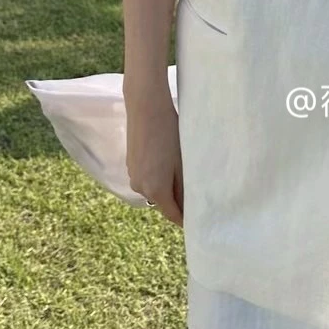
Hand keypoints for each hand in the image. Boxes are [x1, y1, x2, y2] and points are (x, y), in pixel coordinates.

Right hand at [125, 82, 183, 225]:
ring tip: (183, 173)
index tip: (198, 220)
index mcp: (155, 190)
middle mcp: (140, 187)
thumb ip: (184, 188)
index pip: (173, 215)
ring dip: (167, 187)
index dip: (186, 219)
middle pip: (163, 203)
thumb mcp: (182, 164)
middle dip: (177, 201)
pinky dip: (158, 176)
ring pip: (155, 189)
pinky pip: (147, 178)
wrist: (146, 108)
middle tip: (196, 193)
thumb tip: (189, 206)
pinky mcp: (130, 164)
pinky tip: (167, 161)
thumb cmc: (169, 134)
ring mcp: (133, 175)